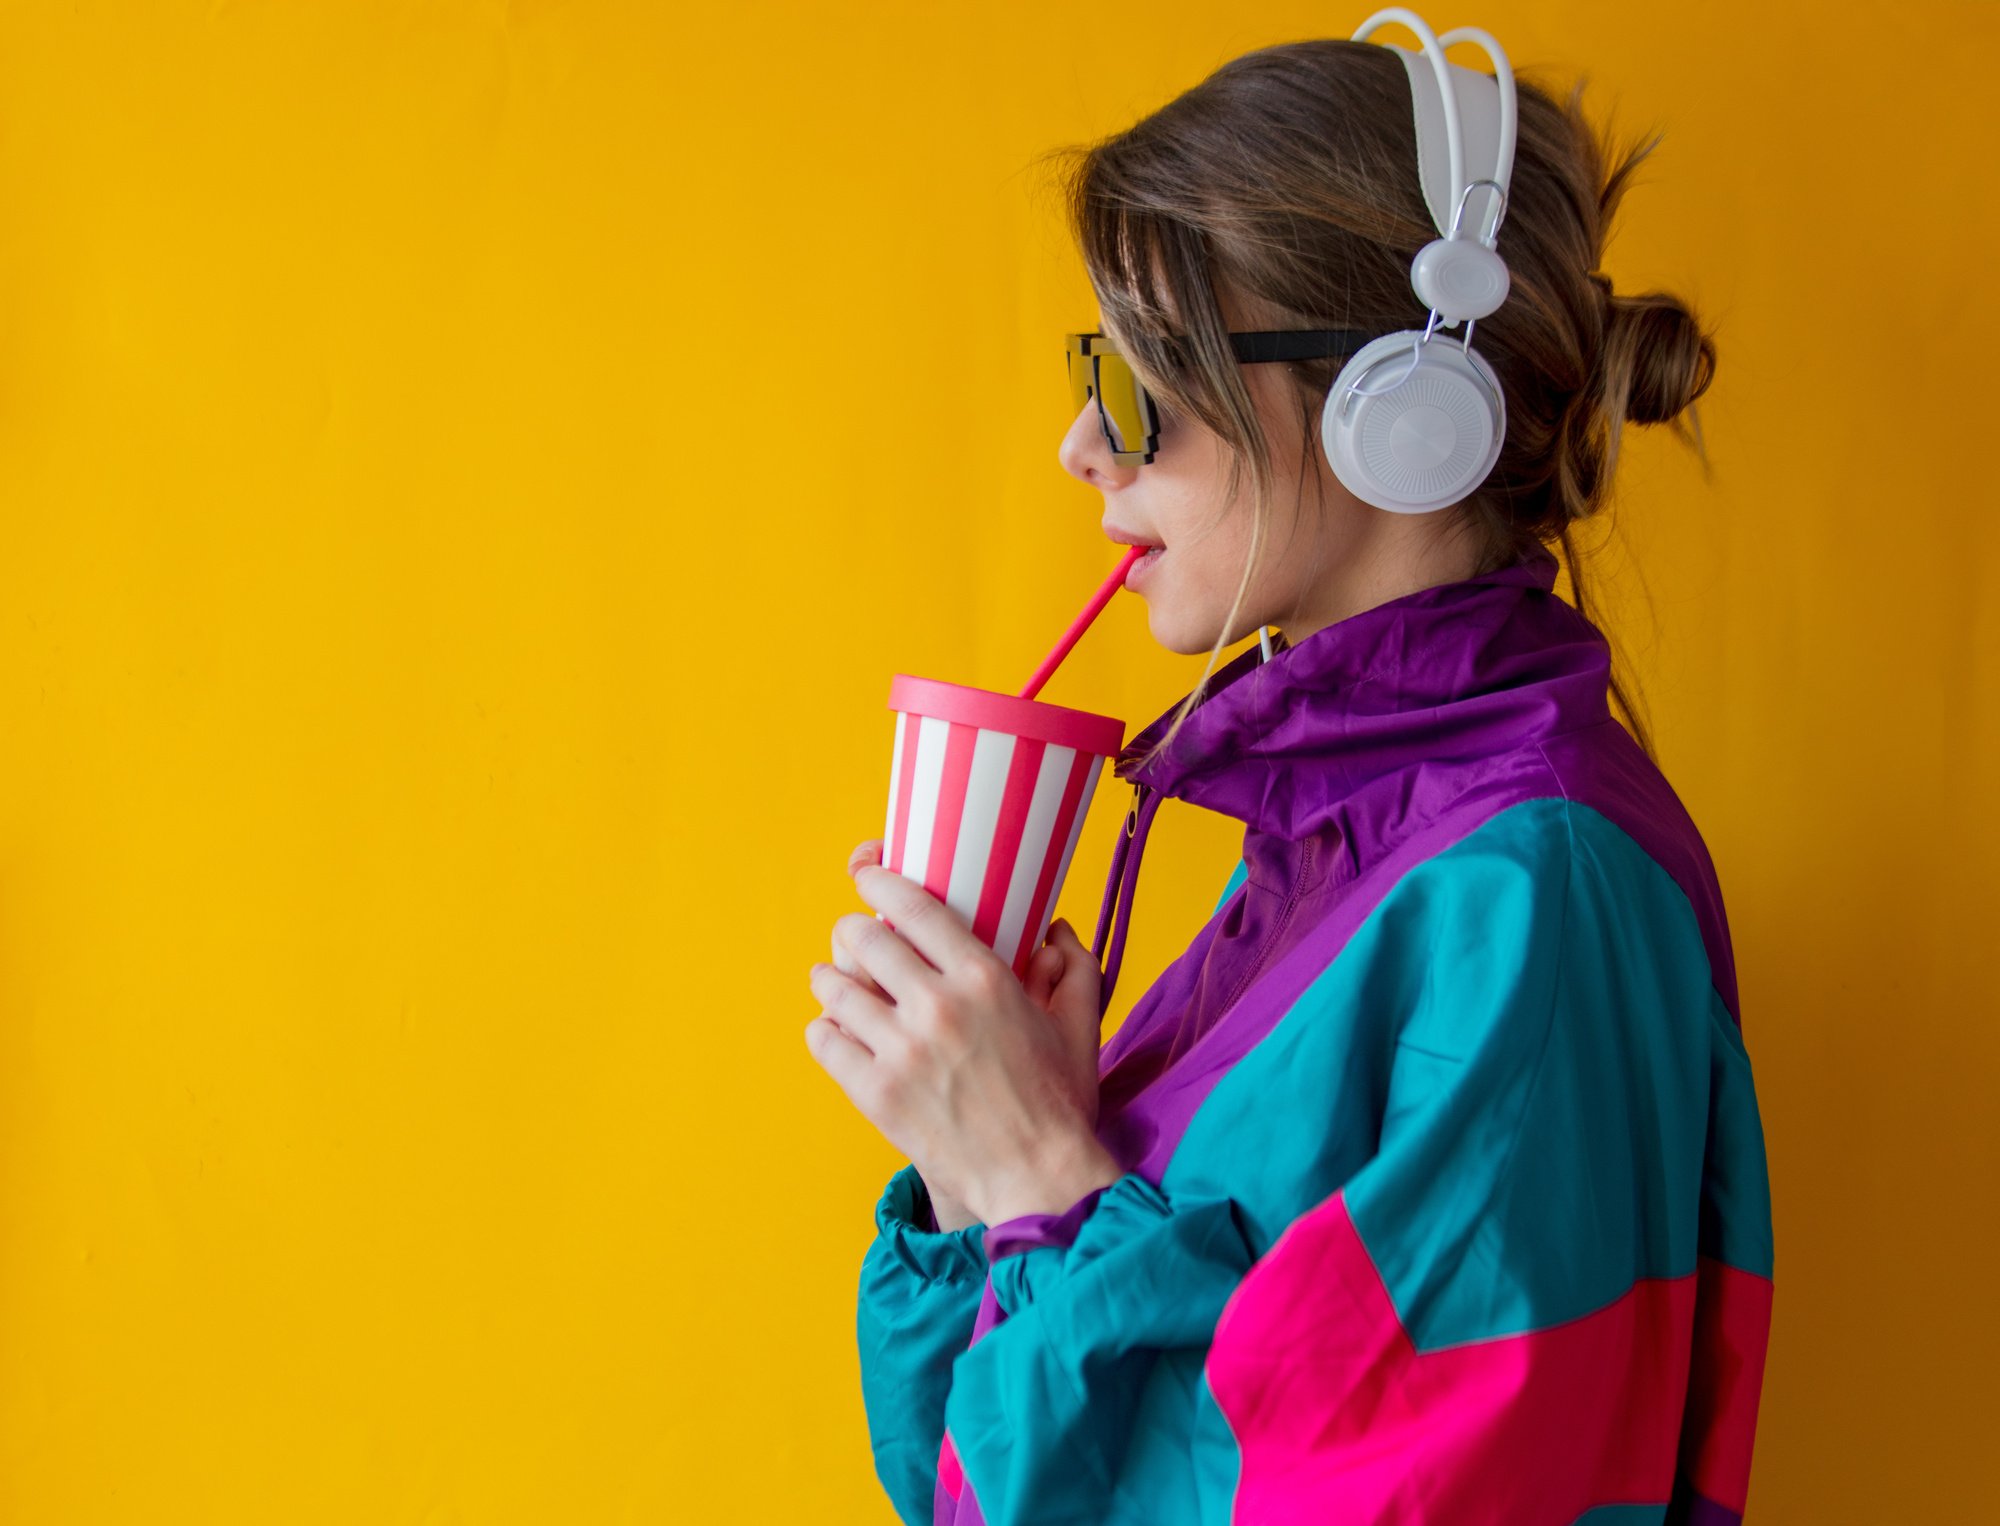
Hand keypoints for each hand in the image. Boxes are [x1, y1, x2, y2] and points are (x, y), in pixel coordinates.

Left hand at [806, 838, 1121, 1226]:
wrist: (1038, 1179)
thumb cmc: (1060, 1102)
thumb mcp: (1080, 1026)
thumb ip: (1073, 967)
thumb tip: (1055, 928)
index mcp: (984, 978)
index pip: (911, 906)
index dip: (878, 880)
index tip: (866, 875)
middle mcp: (938, 1006)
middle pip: (862, 938)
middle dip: (851, 929)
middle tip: (852, 936)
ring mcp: (901, 1051)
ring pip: (834, 988)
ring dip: (830, 978)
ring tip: (834, 982)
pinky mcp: (875, 1094)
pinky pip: (824, 1041)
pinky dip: (824, 1029)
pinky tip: (835, 1030)